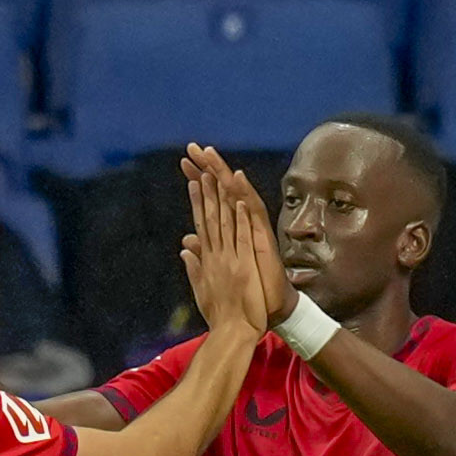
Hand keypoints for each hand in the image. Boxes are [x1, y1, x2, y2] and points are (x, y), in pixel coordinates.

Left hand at [184, 144, 291, 324]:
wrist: (271, 308)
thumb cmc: (249, 291)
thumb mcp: (217, 269)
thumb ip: (202, 253)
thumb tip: (187, 240)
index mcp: (229, 232)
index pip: (210, 201)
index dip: (197, 182)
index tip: (183, 165)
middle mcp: (241, 225)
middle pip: (222, 190)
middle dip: (207, 168)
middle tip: (193, 147)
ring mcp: (253, 228)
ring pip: (236, 194)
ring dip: (223, 173)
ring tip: (210, 153)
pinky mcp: (263, 236)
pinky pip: (253, 211)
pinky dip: (244, 195)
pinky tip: (236, 178)